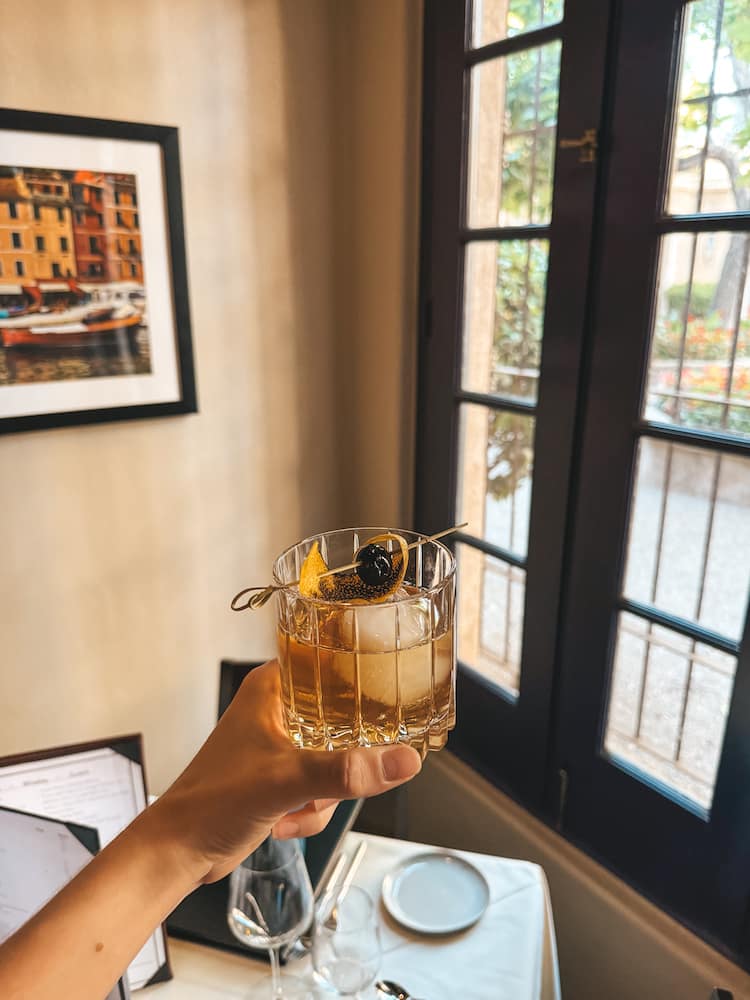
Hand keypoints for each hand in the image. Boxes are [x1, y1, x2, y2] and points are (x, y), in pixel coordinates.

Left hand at [146, 660, 421, 883]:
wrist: (179, 852)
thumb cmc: (211, 801)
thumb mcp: (286, 780)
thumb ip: (346, 771)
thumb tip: (401, 761)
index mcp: (273, 687)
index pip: (332, 662)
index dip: (365, 677)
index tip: (394, 694)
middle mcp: (279, 710)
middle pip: (346, 719)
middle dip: (346, 760)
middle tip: (337, 775)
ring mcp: (282, 745)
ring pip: (339, 758)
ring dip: (326, 794)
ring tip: (296, 806)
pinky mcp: (283, 777)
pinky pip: (324, 787)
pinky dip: (313, 810)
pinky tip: (287, 821)